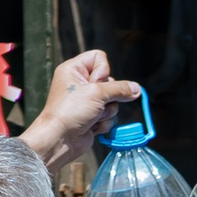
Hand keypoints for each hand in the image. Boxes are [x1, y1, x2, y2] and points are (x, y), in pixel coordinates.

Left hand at [20, 50, 140, 174]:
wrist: (59, 140)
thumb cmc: (70, 111)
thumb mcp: (97, 93)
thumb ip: (120, 89)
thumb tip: (137, 89)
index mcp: (74, 69)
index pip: (99, 57)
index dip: (103, 70)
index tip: (95, 83)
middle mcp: (79, 83)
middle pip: (110, 81)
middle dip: (106, 96)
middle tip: (94, 103)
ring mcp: (86, 101)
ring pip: (112, 101)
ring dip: (106, 111)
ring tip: (92, 117)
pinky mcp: (91, 117)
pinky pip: (109, 115)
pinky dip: (103, 122)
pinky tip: (92, 127)